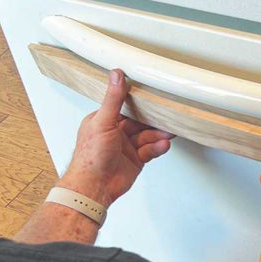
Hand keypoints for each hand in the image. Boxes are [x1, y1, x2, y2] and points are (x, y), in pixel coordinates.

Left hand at [59, 69, 172, 206]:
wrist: (94, 186)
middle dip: (154, 119)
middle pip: (140, 121)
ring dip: (158, 134)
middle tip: (168, 114)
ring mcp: (126, 147)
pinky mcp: (135, 160)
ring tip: (169, 132)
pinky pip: (150, 150)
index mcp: (104, 120)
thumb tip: (116, 75)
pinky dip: (157, 147)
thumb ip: (113, 99)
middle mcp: (115, 133)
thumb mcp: (103, 121)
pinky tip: (164, 145)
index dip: (139, 101)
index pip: (124, 106)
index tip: (153, 94)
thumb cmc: (91, 156)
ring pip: (147, 136)